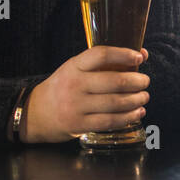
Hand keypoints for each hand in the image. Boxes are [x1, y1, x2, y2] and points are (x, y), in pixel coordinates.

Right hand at [23, 46, 149, 142]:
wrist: (34, 113)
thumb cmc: (63, 88)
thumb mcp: (76, 70)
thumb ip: (105, 63)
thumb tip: (142, 55)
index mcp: (73, 66)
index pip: (101, 55)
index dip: (123, 54)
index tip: (139, 57)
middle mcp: (74, 84)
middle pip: (114, 81)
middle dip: (137, 81)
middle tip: (145, 81)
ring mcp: (75, 106)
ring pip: (115, 103)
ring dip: (136, 100)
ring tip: (144, 97)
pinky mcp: (78, 125)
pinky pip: (110, 121)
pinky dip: (128, 117)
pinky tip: (137, 112)